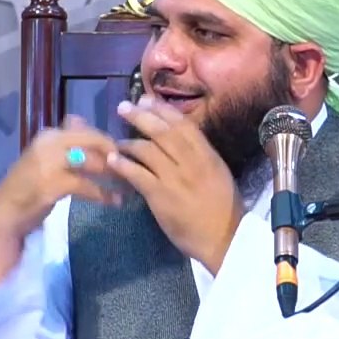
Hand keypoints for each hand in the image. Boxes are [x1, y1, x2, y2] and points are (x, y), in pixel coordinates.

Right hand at [0, 116, 119, 285]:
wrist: (3, 214)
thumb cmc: (28, 188)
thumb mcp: (46, 158)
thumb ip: (65, 141)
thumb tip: (80, 119)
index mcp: (49, 135)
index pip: (88, 130)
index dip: (110, 142)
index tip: (126, 155)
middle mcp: (49, 143)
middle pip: (94, 141)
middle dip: (117, 155)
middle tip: (134, 169)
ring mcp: (49, 163)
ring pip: (93, 162)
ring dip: (115, 175)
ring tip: (129, 187)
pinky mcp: (51, 184)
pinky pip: (87, 185)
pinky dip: (104, 194)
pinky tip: (115, 202)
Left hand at [108, 96, 245, 274]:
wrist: (225, 239)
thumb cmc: (224, 209)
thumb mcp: (219, 174)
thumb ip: (201, 156)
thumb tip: (181, 141)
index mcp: (208, 155)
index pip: (183, 124)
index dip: (162, 110)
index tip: (147, 100)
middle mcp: (191, 162)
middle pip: (162, 131)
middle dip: (141, 116)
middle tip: (123, 107)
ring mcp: (175, 178)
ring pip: (148, 150)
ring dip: (129, 142)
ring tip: (117, 142)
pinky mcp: (161, 196)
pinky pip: (138, 174)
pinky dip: (123, 165)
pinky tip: (113, 161)